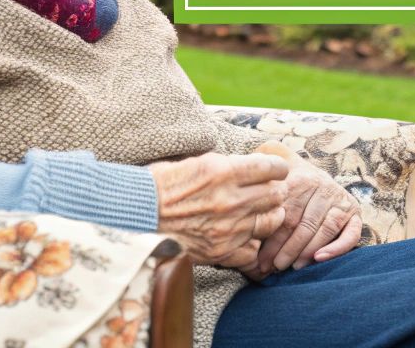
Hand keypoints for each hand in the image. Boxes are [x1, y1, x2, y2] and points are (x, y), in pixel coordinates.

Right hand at [148, 152, 289, 269]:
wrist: (137, 214)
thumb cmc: (163, 184)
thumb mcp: (198, 162)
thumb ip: (229, 165)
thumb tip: (254, 165)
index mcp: (224, 171)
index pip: (273, 168)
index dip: (277, 168)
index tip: (274, 170)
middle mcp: (230, 200)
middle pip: (276, 195)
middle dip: (274, 191)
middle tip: (266, 192)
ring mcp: (227, 228)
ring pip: (271, 222)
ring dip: (268, 216)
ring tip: (257, 213)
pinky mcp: (220, 252)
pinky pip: (253, 250)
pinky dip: (251, 244)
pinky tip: (242, 237)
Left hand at [244, 143, 361, 279]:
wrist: (315, 173)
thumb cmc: (287, 179)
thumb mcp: (273, 167)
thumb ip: (260, 168)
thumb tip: (247, 170)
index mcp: (300, 178)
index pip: (286, 214)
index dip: (272, 240)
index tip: (260, 260)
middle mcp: (323, 187)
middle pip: (303, 224)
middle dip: (287, 250)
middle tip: (274, 267)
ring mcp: (340, 200)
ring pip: (324, 230)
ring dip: (307, 251)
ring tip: (293, 267)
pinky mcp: (355, 212)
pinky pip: (351, 234)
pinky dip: (336, 249)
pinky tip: (319, 259)